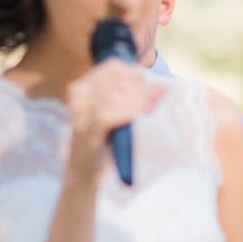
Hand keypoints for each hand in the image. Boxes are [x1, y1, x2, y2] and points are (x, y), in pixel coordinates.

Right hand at [66, 60, 165, 180]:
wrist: (85, 176)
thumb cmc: (106, 145)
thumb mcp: (122, 116)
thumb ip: (140, 100)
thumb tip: (164, 87)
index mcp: (84, 87)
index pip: (114, 65)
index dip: (135, 76)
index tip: (144, 93)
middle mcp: (78, 96)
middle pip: (115, 76)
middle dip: (137, 90)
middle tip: (143, 108)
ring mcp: (80, 114)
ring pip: (113, 93)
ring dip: (135, 103)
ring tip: (140, 116)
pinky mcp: (85, 133)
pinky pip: (107, 114)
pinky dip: (126, 114)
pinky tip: (134, 120)